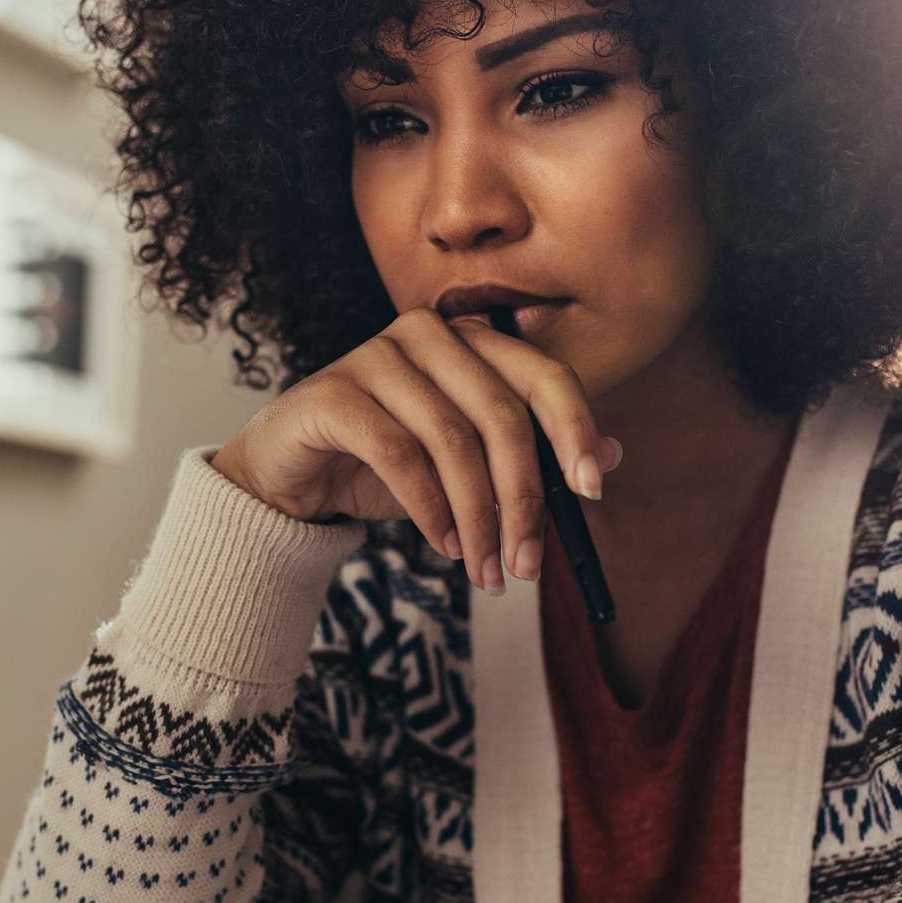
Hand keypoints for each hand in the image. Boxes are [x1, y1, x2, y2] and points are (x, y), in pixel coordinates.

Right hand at [208, 309, 620, 593]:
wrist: (288, 479)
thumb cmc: (380, 466)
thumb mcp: (465, 467)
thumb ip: (530, 455)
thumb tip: (612, 458)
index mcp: (469, 339)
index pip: (542, 376)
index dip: (575, 431)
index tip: (592, 492)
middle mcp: (426, 334)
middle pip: (501, 414)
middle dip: (521, 499)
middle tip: (526, 565)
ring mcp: (374, 356)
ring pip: (452, 440)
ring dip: (476, 516)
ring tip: (484, 569)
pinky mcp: (333, 393)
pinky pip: (399, 455)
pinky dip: (429, 509)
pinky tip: (442, 545)